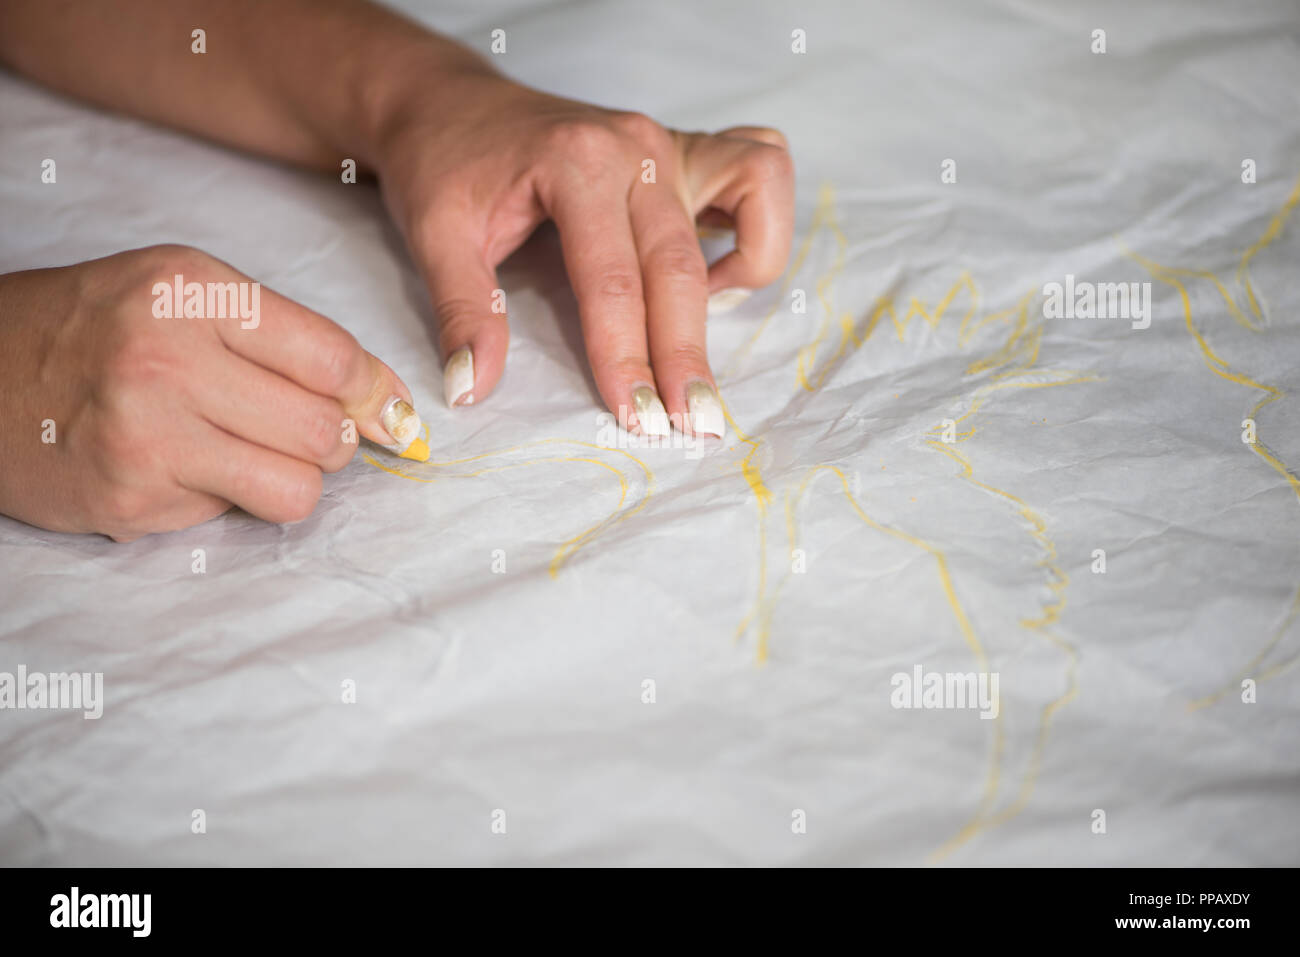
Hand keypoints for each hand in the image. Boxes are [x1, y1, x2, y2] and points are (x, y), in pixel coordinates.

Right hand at [0, 245, 419, 540]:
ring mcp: (147, 435)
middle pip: (326, 432)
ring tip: (242, 452)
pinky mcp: (132, 499)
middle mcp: (168, 359)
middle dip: (332, 441)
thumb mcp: (182, 294)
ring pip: (298, 489)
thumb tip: (387, 405)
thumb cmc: (91, 329)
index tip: (393, 416)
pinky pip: (235, 514)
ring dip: (288, 478)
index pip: (334, 358)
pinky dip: (224, 496)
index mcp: (192, 292)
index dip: (377, 395)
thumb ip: (283, 338)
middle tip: (294, 429)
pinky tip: (178, 466)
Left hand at [374, 73, 794, 436]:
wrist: (447, 100)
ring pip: (746, 207)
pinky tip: (719, 278)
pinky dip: (760, 222)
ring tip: (701, 346)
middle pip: (678, 267)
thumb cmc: (443, 162)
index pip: (611, 281)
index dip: (626, 358)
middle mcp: (636, 149)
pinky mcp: (685, 150)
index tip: (638, 420)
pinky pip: (760, 169)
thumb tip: (473, 389)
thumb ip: (464, 312)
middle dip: (684, 354)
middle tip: (690, 423)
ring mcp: (669, 144)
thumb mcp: (436, 235)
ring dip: (740, 283)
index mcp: (576, 162)